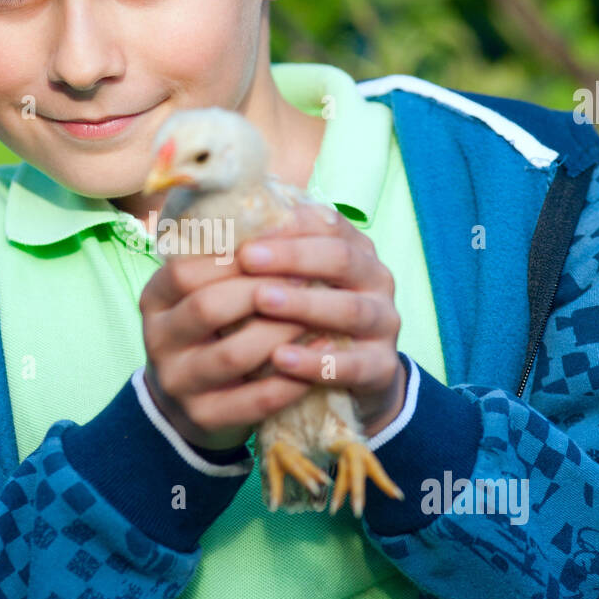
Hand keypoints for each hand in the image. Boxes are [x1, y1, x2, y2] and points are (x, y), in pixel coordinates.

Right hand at [139, 247, 332, 450]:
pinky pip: (255, 399)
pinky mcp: (204, 418)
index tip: (278, 248)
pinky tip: (322, 356)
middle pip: (207, 307)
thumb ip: (229, 261)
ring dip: (281, 333)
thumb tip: (282, 211)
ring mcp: (178, 383)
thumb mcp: (204, 293)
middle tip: (307, 280)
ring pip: (233, 355)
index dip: (233, 257)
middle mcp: (157, 340)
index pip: (186, 270)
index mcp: (154, 300)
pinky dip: (293, 378)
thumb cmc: (212, 331)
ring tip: (319, 317)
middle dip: (263, 291)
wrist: (191, 404)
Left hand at [237, 203, 406, 435]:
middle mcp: (376, 279)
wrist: (356, 375)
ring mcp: (384, 323)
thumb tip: (214, 231)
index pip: (327, 223)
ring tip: (262, 301)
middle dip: (292, 257)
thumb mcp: (296, 282)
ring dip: (304, 304)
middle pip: (340, 259)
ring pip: (350, 310)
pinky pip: (352, 365)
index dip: (287, 225)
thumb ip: (270, 257)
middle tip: (247, 258)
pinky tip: (281, 359)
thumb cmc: (311, 316)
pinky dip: (315, 362)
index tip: (245, 228)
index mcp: (355, 248)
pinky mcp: (382, 367)